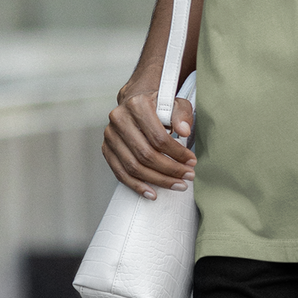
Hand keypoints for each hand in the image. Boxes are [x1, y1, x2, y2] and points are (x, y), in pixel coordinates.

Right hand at [103, 80, 196, 198]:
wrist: (135, 103)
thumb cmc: (157, 105)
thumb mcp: (175, 103)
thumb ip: (182, 115)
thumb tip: (184, 131)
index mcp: (136, 105)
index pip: (158, 137)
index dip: (177, 153)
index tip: (191, 162)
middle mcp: (119, 119)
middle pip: (145, 154)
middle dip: (169, 170)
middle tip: (187, 176)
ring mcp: (110, 135)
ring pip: (133, 166)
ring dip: (157, 180)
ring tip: (176, 185)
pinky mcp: (107, 148)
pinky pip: (120, 172)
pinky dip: (136, 185)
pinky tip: (152, 193)